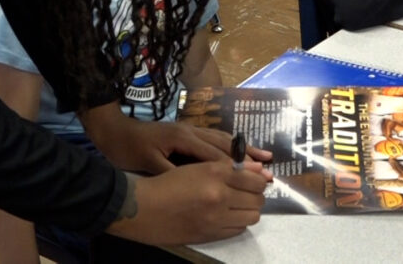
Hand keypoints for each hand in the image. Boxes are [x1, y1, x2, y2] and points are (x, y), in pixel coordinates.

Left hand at [89, 111, 270, 174]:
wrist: (113, 129)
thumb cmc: (128, 149)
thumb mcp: (148, 164)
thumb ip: (172, 171)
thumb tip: (196, 182)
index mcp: (183, 138)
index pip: (215, 155)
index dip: (237, 166)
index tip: (257, 176)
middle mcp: (190, 130)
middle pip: (225, 143)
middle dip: (248, 156)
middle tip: (269, 167)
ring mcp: (189, 129)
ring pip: (222, 138)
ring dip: (243, 148)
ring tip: (264, 156)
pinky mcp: (186, 132)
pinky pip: (214, 137)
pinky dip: (230, 144)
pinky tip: (239, 149)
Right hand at [107, 161, 269, 244]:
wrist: (143, 208)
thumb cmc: (167, 183)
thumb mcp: (197, 167)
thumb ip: (230, 167)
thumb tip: (259, 169)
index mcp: (215, 173)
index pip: (255, 179)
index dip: (259, 180)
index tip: (254, 180)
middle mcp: (219, 195)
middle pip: (258, 199)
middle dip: (256, 195)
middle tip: (246, 192)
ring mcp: (216, 218)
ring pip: (252, 216)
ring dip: (249, 209)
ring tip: (237, 205)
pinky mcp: (211, 235)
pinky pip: (239, 229)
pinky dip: (238, 222)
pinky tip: (226, 216)